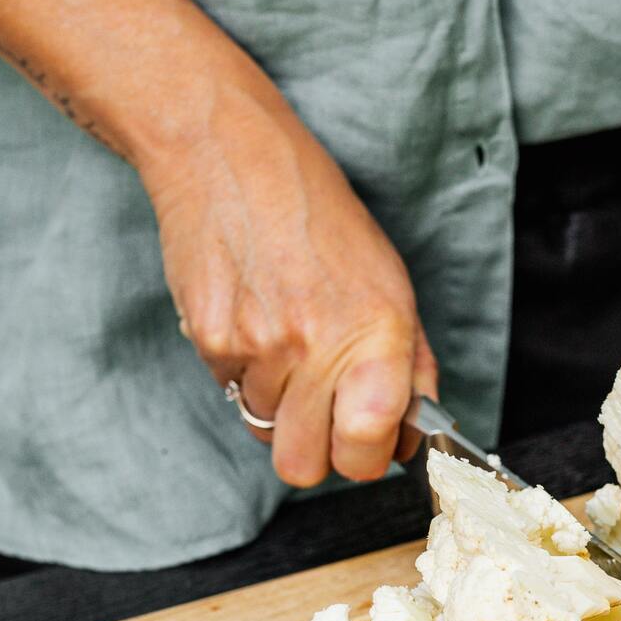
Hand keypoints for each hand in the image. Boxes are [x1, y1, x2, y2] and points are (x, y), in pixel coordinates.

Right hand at [143, 72, 436, 487]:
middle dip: (315, 449)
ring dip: (279, 400)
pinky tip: (253, 316)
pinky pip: (231, 392)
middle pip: (304, 466)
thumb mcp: (389, 280)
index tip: (365, 442)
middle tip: (322, 409)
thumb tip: (407, 438)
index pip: (365, 449)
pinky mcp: (211, 340)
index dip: (364, 458)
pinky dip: (244, 370)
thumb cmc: (316, 212)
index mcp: (377, 332)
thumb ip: (408, 365)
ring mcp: (258, 346)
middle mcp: (317, 345)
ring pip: (265, 429)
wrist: (230, 155)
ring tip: (283, 334)